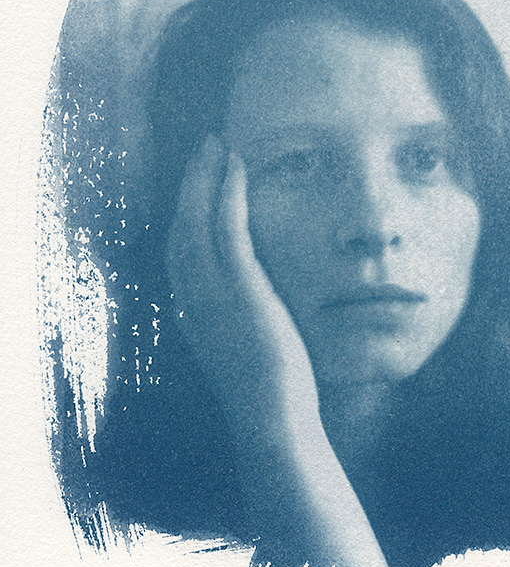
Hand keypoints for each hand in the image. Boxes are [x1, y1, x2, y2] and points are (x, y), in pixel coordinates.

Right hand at [167, 134, 321, 450]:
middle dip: (191, 182)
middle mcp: (193, 299)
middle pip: (181, 225)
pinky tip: (237, 166)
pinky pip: (228, 229)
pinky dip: (228, 192)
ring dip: (206, 176)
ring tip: (217, 144)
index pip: (181, 249)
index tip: (199, 181)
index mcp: (193, 312)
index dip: (186, 210)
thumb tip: (250, 298)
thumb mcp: (243, 348)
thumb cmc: (267, 393)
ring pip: (197, 219)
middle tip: (203, 147)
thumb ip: (237, 318)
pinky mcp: (241, 290)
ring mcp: (213, 294)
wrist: (272, 423)